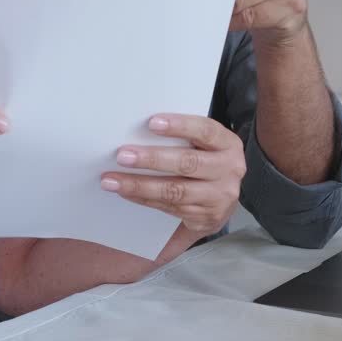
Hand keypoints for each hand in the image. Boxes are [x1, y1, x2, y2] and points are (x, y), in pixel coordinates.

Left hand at [101, 114, 245, 238]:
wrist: (221, 199)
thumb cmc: (204, 160)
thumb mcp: (204, 145)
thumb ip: (183, 137)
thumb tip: (139, 128)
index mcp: (228, 144)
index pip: (206, 131)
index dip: (180, 126)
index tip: (152, 123)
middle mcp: (229, 170)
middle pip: (188, 163)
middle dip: (152, 159)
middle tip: (122, 155)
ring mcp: (219, 197)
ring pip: (175, 191)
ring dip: (140, 185)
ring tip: (112, 180)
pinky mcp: (206, 218)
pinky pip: (169, 207)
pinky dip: (143, 199)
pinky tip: (125, 191)